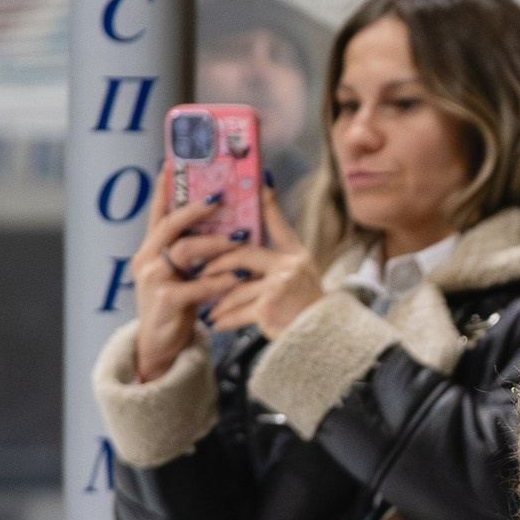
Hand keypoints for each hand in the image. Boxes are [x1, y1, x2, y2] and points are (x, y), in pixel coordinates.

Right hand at [129, 162, 252, 381]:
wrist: (162, 346)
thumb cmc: (179, 306)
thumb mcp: (185, 275)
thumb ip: (197, 253)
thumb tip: (229, 225)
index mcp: (152, 250)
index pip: (158, 213)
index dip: (164, 189)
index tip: (171, 163)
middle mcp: (147, 260)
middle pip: (169, 225)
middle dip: (195, 209)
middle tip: (220, 197)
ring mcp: (153, 280)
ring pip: (184, 251)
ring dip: (215, 243)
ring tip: (241, 238)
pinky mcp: (166, 301)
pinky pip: (196, 285)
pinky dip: (220, 280)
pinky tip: (238, 277)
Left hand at [201, 187, 325, 339]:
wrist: (321, 337)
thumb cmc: (306, 304)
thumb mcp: (300, 272)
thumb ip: (279, 246)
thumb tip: (261, 212)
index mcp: (296, 255)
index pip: (278, 224)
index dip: (266, 204)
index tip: (258, 182)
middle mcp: (290, 267)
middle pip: (241, 257)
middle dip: (216, 265)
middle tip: (198, 272)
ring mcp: (278, 288)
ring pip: (234, 287)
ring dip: (217, 298)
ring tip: (205, 304)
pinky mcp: (268, 310)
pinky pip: (236, 311)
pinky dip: (223, 319)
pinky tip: (215, 323)